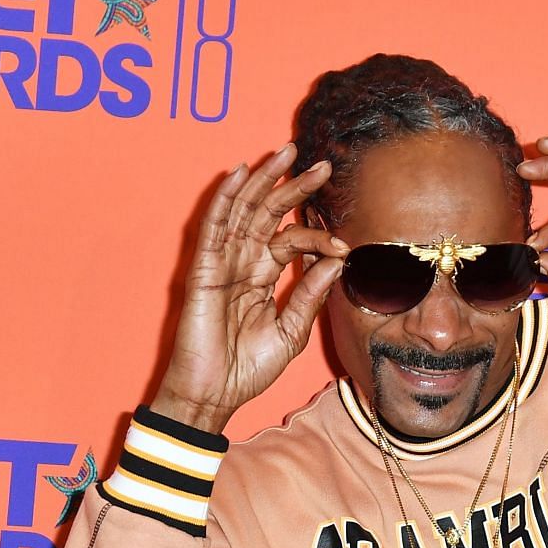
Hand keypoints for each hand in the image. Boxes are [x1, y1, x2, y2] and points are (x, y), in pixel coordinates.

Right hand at [152, 143, 346, 432]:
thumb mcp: (291, 332)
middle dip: (293, 187)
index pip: (292, 241)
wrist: (215, 393)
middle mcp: (243, 264)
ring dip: (264, 180)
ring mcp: (222, 264)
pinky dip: (225, 199)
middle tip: (321, 164)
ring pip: (244, 211)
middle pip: (269, 215)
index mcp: (262, 277)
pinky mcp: (203, 270)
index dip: (317, 237)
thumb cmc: (247, 369)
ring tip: (286, 153)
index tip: (344, 244)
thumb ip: (309, 297)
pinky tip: (240, 173)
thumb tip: (334, 262)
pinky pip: (214, 227)